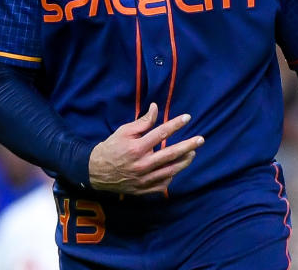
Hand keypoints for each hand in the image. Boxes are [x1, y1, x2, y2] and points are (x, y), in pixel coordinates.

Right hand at [88, 103, 203, 194]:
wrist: (96, 172)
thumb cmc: (111, 147)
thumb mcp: (124, 131)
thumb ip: (142, 122)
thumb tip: (156, 108)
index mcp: (136, 148)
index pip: (161, 133)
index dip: (175, 124)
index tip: (187, 118)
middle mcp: (142, 164)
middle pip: (170, 154)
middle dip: (188, 146)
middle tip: (201, 140)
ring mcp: (144, 179)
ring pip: (170, 171)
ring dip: (184, 162)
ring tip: (192, 153)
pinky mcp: (143, 190)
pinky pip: (163, 184)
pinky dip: (171, 176)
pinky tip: (176, 168)